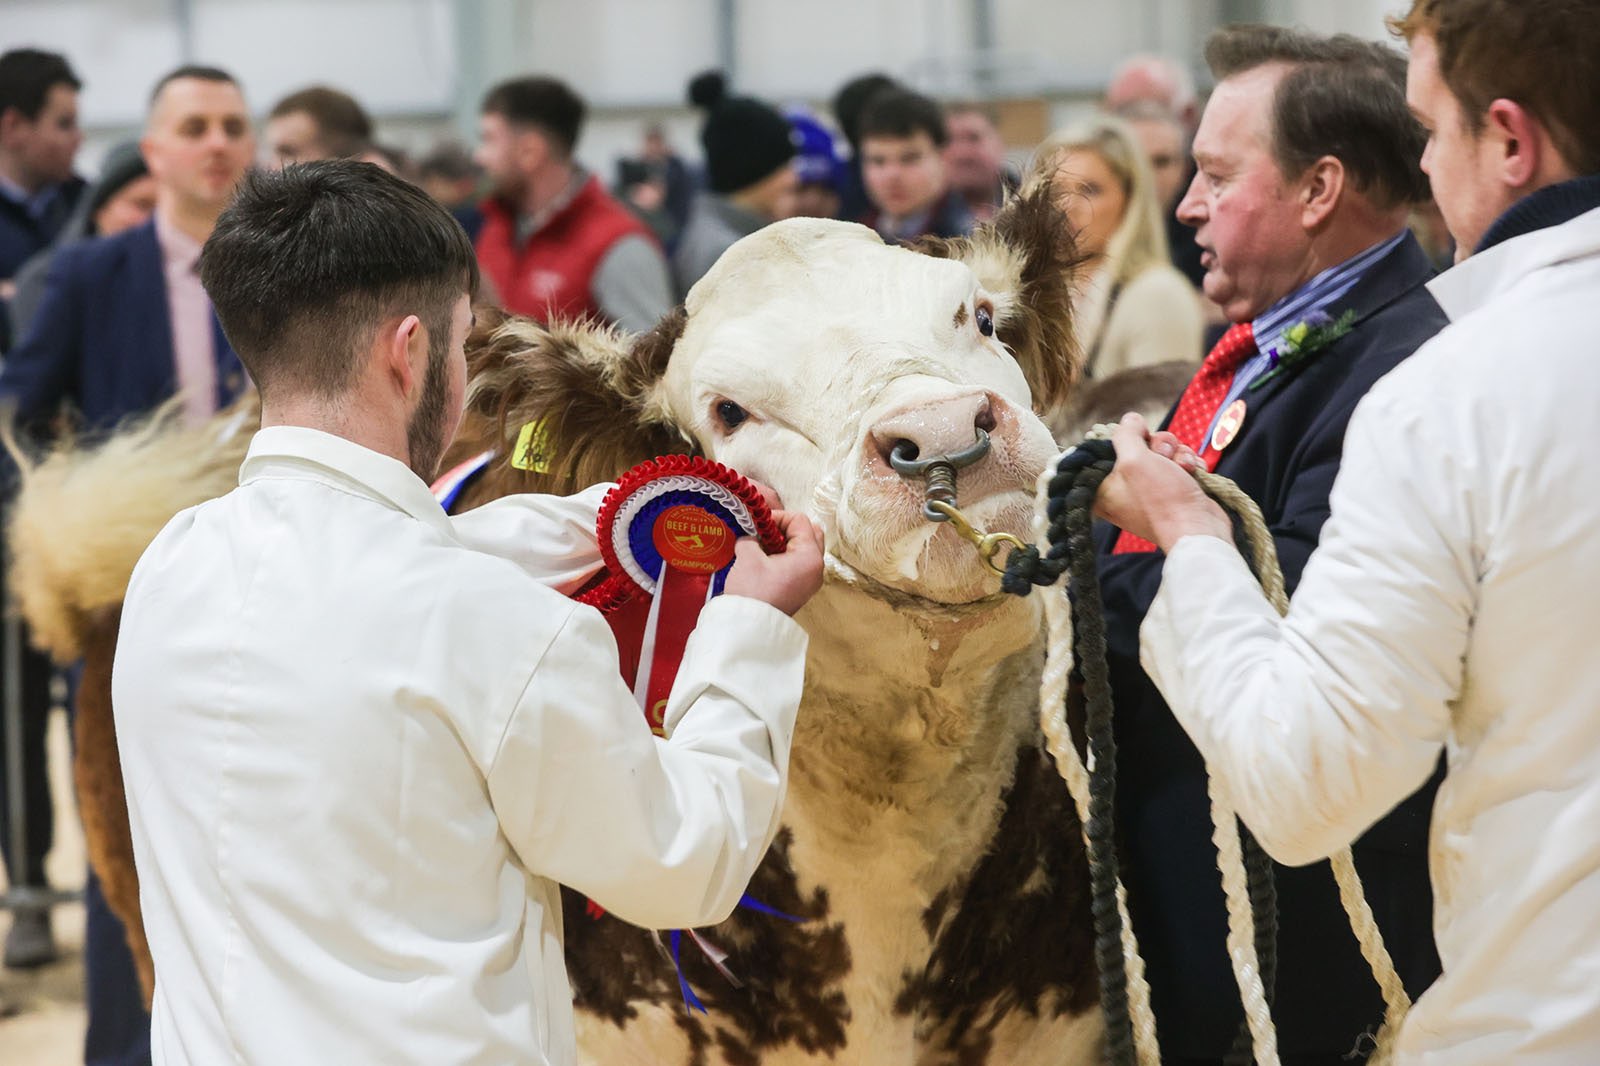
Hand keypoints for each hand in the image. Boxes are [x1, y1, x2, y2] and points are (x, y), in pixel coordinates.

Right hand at [725, 510, 824, 615]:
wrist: (749, 628)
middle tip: (765, 533)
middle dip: (786, 528)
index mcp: (810, 556)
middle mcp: (817, 567)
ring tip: (763, 548)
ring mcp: (811, 580)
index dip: (778, 517)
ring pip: (805, 548)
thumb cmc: (752, 592)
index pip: (800, 520)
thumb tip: (751, 536)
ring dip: (786, 542)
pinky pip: (800, 563)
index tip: (758, 525)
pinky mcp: (802, 589)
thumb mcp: (748, 557)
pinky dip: (786, 556)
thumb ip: (751, 538)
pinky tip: (766, 561)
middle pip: (810, 532)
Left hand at [1094, 413, 1231, 549]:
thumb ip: (1126, 434)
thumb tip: (1131, 420)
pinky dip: (1187, 463)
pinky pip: (1177, 462)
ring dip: (1177, 453)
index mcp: (1102, 487)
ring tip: (1183, 469)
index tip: (1136, 441)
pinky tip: (1194, 472)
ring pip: (1161, 451)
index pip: (1103, 449)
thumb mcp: (1134, 460)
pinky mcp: (1171, 489)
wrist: (1198, 528)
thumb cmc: (1162, 499)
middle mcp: (1122, 488)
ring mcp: (1149, 489)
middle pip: (1137, 445)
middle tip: (1163, 457)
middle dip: (1157, 446)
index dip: (1123, 439)